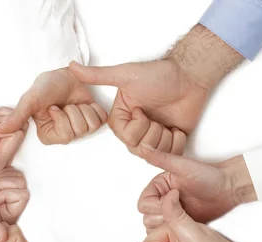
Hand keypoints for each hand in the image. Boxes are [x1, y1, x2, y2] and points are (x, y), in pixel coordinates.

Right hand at [0, 68, 107, 144]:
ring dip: (83, 108)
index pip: (65, 137)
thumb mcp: (30, 99)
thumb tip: (1, 129)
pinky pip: (101, 120)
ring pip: (91, 126)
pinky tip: (84, 102)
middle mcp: (65, 134)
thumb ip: (18, 115)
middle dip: (72, 111)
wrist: (63, 73)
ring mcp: (81, 129)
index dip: (61, 118)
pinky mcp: (94, 120)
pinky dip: (94, 107)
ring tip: (72, 102)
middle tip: (63, 103)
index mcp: (49, 134)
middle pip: (79, 131)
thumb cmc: (46, 86)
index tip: (53, 107)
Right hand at [0, 106, 26, 184]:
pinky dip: (2, 112)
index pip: (16, 136)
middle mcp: (6, 156)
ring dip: (1, 115)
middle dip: (2, 120)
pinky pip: (18, 117)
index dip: (1, 126)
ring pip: (20, 121)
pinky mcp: (10, 134)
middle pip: (21, 129)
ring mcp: (9, 145)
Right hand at [0, 167, 28, 240]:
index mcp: (8, 216)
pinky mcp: (1, 184)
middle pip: (22, 183)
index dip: (7, 193)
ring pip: (17, 176)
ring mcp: (6, 194)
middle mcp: (10, 206)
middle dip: (3, 183)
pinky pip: (10, 171)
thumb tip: (4, 239)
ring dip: (0, 178)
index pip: (23, 195)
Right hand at [69, 25, 242, 156]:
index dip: (137, 127)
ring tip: (167, 120)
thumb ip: (98, 75)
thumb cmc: (159, 75)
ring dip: (164, 137)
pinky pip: (171, 154)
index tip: (142, 109)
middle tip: (157, 115)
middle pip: (138, 148)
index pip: (125, 137)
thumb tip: (72, 67)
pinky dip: (176, 141)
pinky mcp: (171, 141)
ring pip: (154, 153)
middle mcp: (135, 128)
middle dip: (152, 132)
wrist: (189, 77)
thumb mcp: (125, 75)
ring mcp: (153, 136)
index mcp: (122, 117)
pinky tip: (176, 127)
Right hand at [138, 145, 254, 228]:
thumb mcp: (182, 166)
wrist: (228, 188)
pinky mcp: (181, 223)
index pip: (143, 204)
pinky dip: (176, 232)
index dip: (156, 205)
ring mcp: (171, 212)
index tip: (174, 199)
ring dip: (168, 225)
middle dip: (162, 217)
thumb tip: (143, 148)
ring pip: (156, 227)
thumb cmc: (209, 175)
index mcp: (158, 187)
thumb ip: (160, 158)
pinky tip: (188, 223)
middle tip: (181, 210)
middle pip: (147, 217)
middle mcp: (162, 199)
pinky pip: (170, 233)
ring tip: (186, 216)